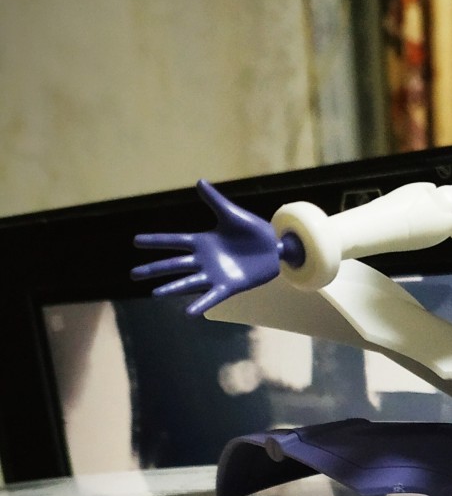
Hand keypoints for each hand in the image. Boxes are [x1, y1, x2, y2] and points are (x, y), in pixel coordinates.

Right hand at [132, 179, 296, 314]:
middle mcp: (204, 259)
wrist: (274, 248)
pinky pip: (212, 297)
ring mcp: (215, 274)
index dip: (155, 241)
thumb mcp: (232, 214)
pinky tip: (188, 313)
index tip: (135, 241)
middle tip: (133, 275)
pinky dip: (200, 305)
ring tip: (154, 295)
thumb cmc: (253, 231)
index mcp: (203, 241)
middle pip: (174, 264)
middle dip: (154, 269)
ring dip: (171, 288)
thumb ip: (215, 201)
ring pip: (188, 282)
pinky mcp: (229, 286)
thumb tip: (199, 181)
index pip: (174, 240)